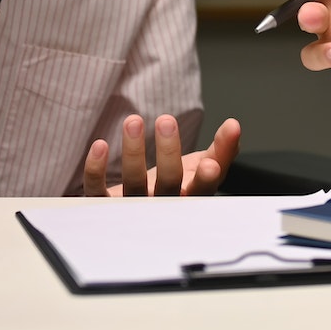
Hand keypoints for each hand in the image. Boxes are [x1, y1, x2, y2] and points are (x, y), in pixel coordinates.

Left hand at [82, 114, 241, 196]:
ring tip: (133, 121)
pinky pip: (97, 191)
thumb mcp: (202, 168)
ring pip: (132, 185)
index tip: (211, 164)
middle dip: (168, 153)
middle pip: (167, 185)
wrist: (139, 206)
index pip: (202, 191)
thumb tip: (234, 126)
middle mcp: (161, 208)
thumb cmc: (175, 185)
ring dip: (132, 153)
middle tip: (166, 120)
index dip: (206, 179)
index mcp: (189, 198)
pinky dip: (96, 169)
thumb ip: (222, 150)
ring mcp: (131, 209)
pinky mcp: (104, 206)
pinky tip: (100, 145)